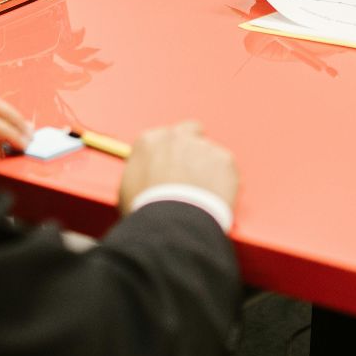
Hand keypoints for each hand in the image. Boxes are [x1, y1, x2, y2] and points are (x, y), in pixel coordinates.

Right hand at [119, 121, 239, 211]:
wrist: (171, 224)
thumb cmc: (145, 211)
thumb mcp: (128, 189)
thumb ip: (140, 173)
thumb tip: (147, 179)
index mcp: (150, 141)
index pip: (163, 137)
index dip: (169, 154)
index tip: (171, 168)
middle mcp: (177, 137)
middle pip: (190, 131)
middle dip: (192, 148)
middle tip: (192, 173)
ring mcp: (202, 146)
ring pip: (210, 153)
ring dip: (208, 169)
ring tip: (202, 197)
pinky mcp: (224, 160)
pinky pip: (227, 169)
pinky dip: (224, 183)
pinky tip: (215, 199)